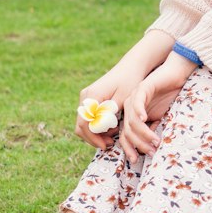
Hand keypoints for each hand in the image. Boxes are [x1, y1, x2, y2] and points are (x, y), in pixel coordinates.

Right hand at [75, 32, 177, 151]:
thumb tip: (99, 128)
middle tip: (110, 143)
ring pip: (84, 123)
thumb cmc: (130, 81)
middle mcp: (85, 97)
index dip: (93, 138)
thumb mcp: (123, 99)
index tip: (106, 145)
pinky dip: (97, 126)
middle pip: (81, 125)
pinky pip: (89, 118)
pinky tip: (111, 128)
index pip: (84, 124)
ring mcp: (86, 98)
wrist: (131, 67)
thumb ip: (109, 113)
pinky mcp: (90, 99)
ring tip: (113, 136)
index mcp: (92, 97)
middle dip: (93, 138)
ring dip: (95, 133)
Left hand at [119, 53, 196, 162]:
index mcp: (131, 115)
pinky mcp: (142, 88)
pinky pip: (137, 102)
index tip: (136, 160)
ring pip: (132, 121)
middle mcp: (129, 107)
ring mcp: (134, 97)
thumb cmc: (169, 97)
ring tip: (155, 141)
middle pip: (127, 131)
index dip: (128, 148)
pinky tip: (146, 119)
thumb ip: (151, 130)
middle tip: (152, 152)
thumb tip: (149, 149)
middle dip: (139, 144)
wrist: (176, 75)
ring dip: (144, 134)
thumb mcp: (159, 118)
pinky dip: (140, 112)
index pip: (124, 136)